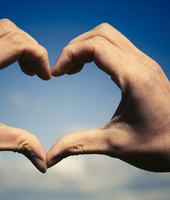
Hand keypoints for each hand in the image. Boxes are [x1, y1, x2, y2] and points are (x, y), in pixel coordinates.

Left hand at [0, 19, 50, 172]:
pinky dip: (0, 48)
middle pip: (9, 30)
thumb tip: (43, 161)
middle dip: (30, 48)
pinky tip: (1, 70)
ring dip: (16, 46)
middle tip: (36, 73)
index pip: (18, 43)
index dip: (39, 56)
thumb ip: (19, 144)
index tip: (44, 78)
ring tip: (24, 70)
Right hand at [47, 23, 169, 171]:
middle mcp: (141, 64)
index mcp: (134, 78)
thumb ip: (77, 146)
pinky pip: (116, 47)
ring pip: (109, 37)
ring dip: (86, 48)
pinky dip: (96, 53)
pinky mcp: (144, 69)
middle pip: (101, 34)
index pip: (95, 46)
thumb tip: (49, 158)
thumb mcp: (113, 145)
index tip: (56, 75)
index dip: (69, 55)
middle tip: (62, 71)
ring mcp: (145, 64)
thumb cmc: (157, 147)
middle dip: (75, 48)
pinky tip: (88, 70)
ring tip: (72, 70)